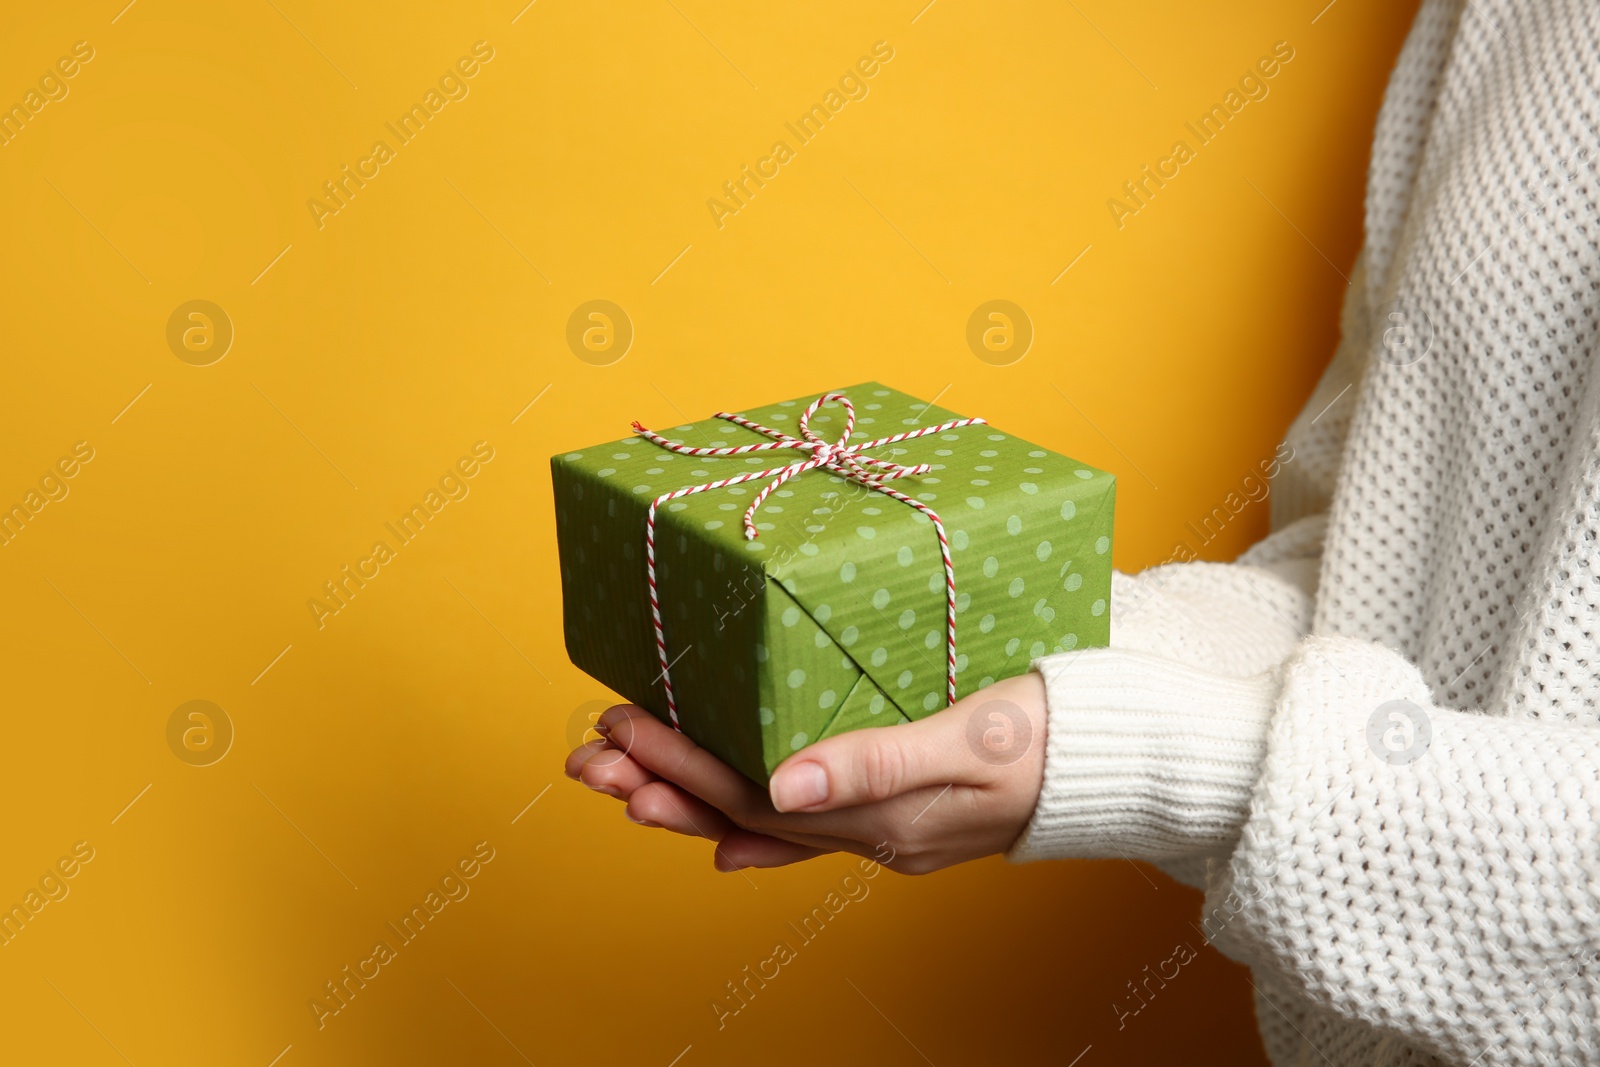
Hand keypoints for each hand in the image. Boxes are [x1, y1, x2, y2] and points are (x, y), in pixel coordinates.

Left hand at [563, 672, 1047, 873]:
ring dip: (690, 799)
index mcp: (882, 814)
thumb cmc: (1053, 733)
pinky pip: (808, 833)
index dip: (683, 764)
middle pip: (744, 814)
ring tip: (620, 778)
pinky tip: (719, 836)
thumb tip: (781, 786)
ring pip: (765, 823)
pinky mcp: (897, 818)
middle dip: (661, 782)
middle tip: (590, 755)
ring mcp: (883, 832)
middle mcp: (872, 834)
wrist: (1117, 762)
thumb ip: (876, 763)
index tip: (622, 726)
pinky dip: (756, 831)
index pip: (754, 794)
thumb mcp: (970, 737)